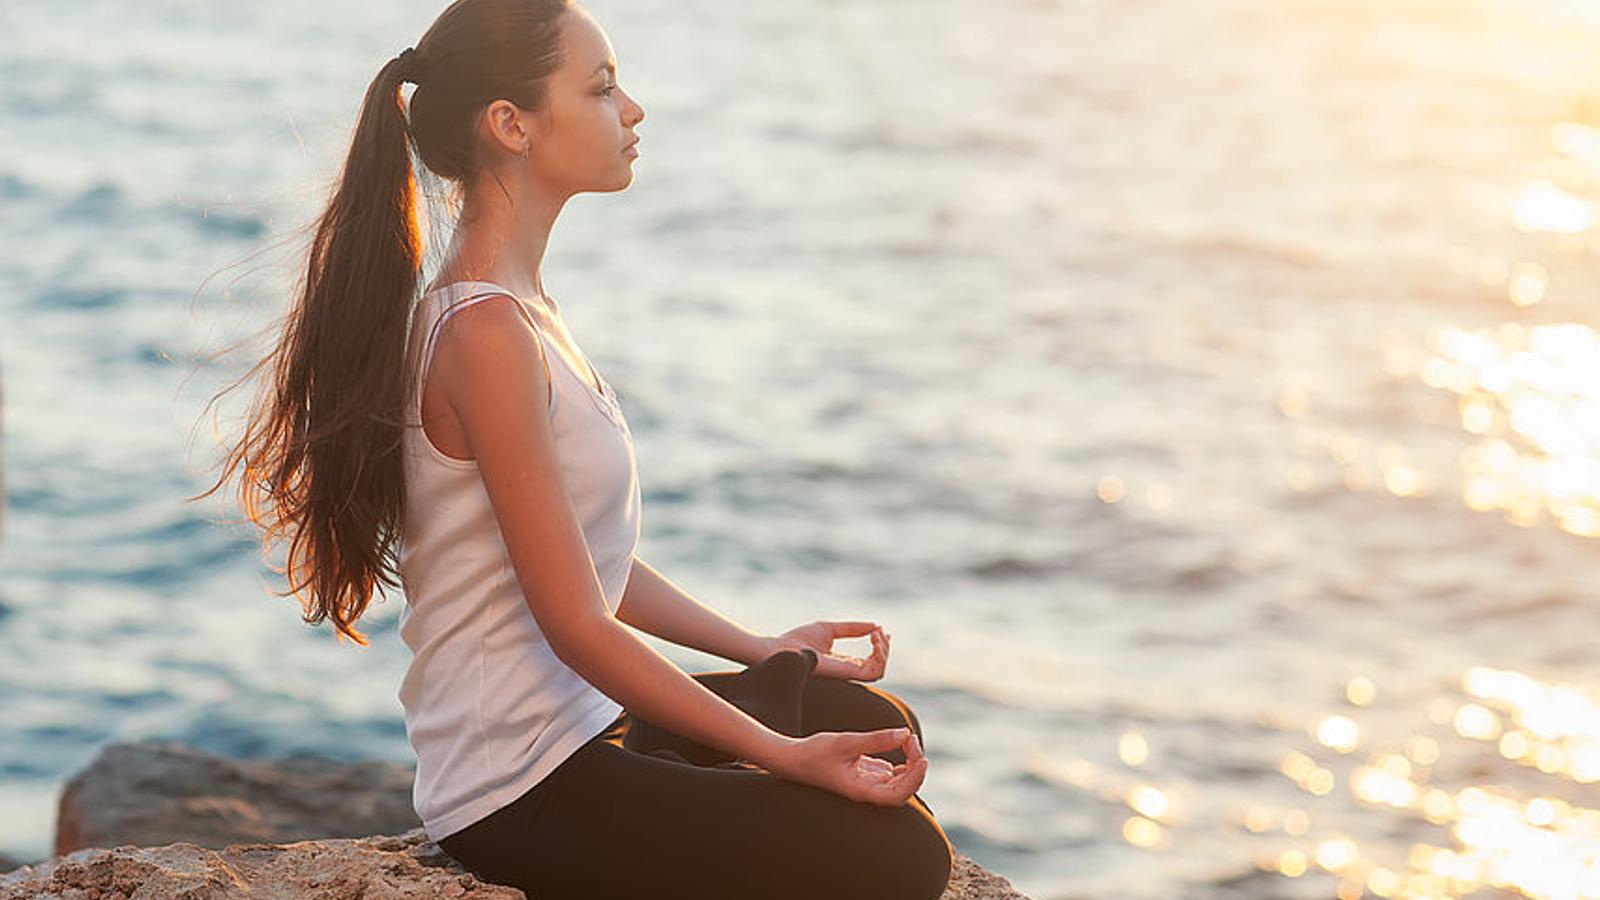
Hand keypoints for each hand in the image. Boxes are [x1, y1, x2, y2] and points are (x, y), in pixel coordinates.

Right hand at [764, 727, 927, 805]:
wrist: (791, 758)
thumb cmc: (814, 753)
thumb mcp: (846, 742)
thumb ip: (876, 739)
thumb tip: (905, 733)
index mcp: (861, 790)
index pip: (899, 794)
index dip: (915, 779)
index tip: (922, 757)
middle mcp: (865, 791)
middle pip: (902, 789)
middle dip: (914, 767)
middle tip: (911, 740)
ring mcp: (864, 783)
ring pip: (896, 781)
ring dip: (908, 763)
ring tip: (906, 740)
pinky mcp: (861, 774)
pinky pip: (887, 773)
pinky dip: (897, 761)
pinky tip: (895, 742)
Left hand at [766, 621, 889, 680]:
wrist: (782, 649)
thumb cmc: (798, 640)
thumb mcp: (830, 629)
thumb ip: (852, 628)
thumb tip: (875, 625)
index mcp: (843, 662)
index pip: (870, 660)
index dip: (880, 645)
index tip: (881, 629)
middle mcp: (847, 671)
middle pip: (878, 665)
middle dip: (884, 647)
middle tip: (878, 631)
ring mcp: (847, 674)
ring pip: (880, 670)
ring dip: (884, 651)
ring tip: (876, 635)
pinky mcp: (847, 674)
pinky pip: (874, 671)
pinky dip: (879, 655)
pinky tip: (873, 639)